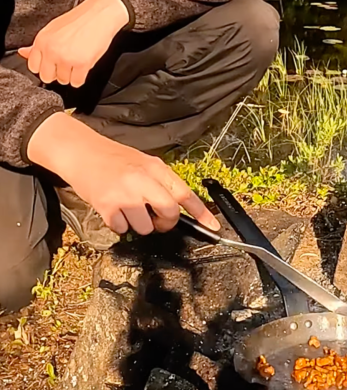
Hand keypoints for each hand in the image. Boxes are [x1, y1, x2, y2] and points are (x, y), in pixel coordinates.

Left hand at [18, 0, 128, 86]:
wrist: (98, 17)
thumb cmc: (78, 22)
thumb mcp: (52, 31)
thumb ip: (37, 46)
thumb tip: (24, 53)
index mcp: (42, 41)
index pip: (33, 66)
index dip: (44, 68)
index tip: (51, 66)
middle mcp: (52, 50)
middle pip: (47, 77)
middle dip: (56, 75)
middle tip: (65, 66)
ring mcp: (66, 58)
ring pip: (63, 81)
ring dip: (70, 76)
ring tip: (76, 64)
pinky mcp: (82, 64)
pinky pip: (77, 82)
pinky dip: (80, 78)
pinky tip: (83, 68)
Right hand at [27, 112, 220, 234]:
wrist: (80, 151)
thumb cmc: (114, 159)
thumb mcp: (144, 163)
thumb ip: (162, 182)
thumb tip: (179, 206)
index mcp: (156, 169)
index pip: (185, 194)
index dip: (202, 213)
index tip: (214, 226)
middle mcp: (143, 181)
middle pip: (170, 213)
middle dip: (165, 223)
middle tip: (156, 220)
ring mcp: (125, 194)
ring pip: (146, 227)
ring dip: (140, 225)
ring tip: (129, 211)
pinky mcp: (106, 206)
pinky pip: (123, 229)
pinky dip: (119, 225)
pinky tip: (113, 211)